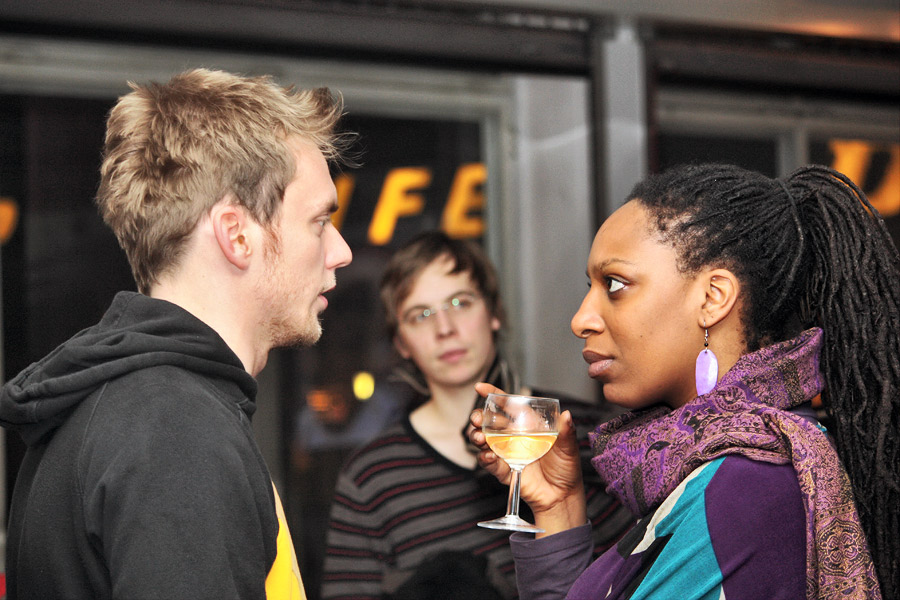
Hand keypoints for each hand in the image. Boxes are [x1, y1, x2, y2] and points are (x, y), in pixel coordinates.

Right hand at [468, 382, 586, 535]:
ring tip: (479, 438)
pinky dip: (484, 458)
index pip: (508, 405)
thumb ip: (566, 432)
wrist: (562, 496)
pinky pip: (489, 462)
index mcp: (527, 425)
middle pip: (489, 422)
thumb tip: (566, 415)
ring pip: (483, 440)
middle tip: (476, 418)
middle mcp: (514, 436)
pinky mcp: (504, 470)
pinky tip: (488, 455)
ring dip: (477, 436)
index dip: (493, 395)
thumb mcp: (569, 448)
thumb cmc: (566, 468)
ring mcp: (506, 453)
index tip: (480, 388)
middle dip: (478, 417)